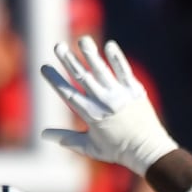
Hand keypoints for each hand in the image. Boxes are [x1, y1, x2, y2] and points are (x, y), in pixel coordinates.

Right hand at [40, 37, 176, 174]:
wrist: (148, 151)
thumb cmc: (117, 150)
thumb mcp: (90, 147)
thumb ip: (66, 138)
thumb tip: (43, 135)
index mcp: (91, 115)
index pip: (68, 93)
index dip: (55, 80)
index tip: (44, 67)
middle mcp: (104, 103)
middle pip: (83, 77)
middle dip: (69, 60)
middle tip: (57, 45)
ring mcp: (120, 95)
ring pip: (102, 71)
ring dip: (91, 55)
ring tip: (82, 40)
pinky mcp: (135, 90)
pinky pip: (124, 71)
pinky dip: (117, 58)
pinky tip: (109, 46)